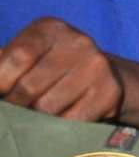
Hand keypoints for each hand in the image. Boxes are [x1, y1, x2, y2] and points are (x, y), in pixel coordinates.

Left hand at [0, 18, 123, 120]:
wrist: (103, 75)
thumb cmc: (50, 66)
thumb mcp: (28, 55)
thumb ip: (4, 63)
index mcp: (51, 28)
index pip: (17, 57)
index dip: (0, 82)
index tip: (0, 94)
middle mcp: (79, 42)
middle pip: (29, 87)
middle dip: (16, 105)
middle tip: (18, 108)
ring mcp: (97, 68)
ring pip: (48, 108)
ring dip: (36, 119)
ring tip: (38, 114)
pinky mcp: (110, 93)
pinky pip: (71, 121)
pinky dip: (59, 128)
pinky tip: (59, 120)